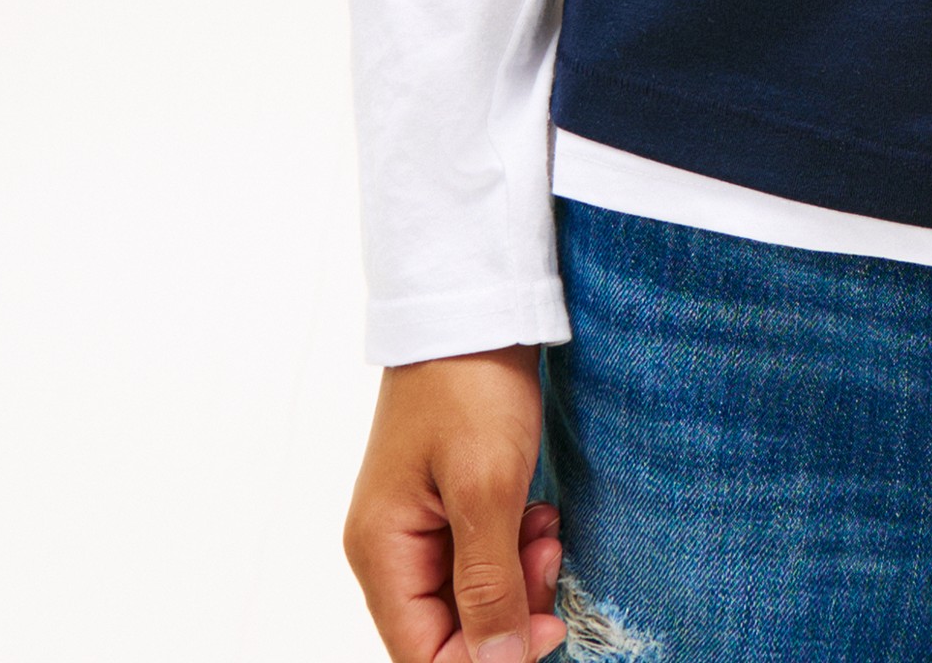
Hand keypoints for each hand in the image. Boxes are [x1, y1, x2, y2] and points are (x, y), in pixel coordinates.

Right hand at [344, 346, 568, 660]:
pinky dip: (514, 548)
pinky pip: (480, 556)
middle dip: (508, 609)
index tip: (549, 626)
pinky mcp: (448, 502)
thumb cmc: (470, 383)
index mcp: (381, 552)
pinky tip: (539, 515)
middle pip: (447, 629)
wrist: (474, 303)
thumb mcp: (487, 488)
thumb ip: (489, 584)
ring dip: (517, 577)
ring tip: (546, 528)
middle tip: (550, 556)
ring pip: (470, 595)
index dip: (486, 657)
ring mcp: (417, 525)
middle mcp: (389, 548)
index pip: (424, 655)